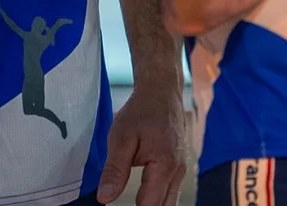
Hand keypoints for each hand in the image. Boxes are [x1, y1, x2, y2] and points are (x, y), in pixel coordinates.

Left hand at [97, 83, 189, 204]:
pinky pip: (170, 193)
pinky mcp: (178, 167)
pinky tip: (143, 198)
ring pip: (169, 203)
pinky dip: (157, 200)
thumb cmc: (141, 111)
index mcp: (164, 167)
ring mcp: (181, 171)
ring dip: (152, 205)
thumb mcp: (120, 137)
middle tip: (124, 205)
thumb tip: (105, 199)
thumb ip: (114, 170)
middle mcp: (178, 173)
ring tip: (132, 202)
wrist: (161, 91)